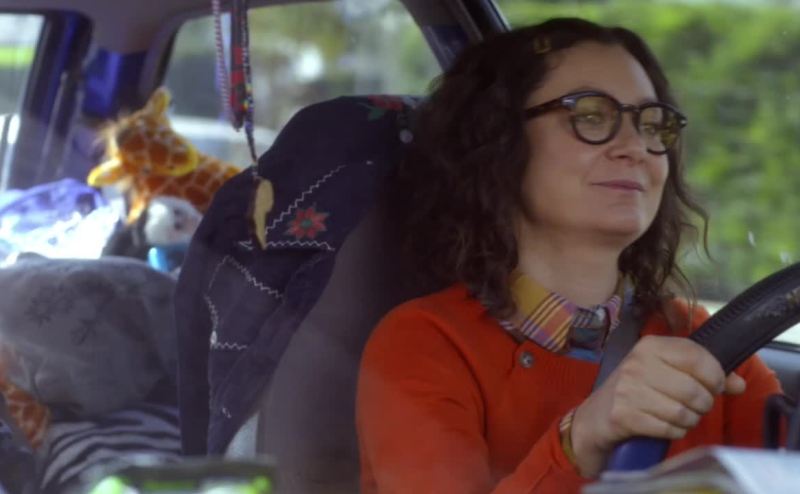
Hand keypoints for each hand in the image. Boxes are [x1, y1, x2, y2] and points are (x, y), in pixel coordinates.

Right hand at [569, 335, 745, 476]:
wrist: (596, 416)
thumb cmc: (637, 390)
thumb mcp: (665, 371)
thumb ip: (703, 373)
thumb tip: (739, 384)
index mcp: (650, 346)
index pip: (698, 357)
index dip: (716, 376)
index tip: (715, 386)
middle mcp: (638, 363)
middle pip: (695, 389)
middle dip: (703, 404)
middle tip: (694, 406)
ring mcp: (628, 389)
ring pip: (684, 412)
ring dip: (689, 420)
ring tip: (680, 417)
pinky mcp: (624, 415)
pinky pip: (669, 428)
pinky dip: (674, 432)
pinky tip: (665, 426)